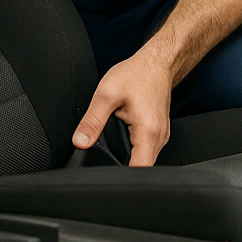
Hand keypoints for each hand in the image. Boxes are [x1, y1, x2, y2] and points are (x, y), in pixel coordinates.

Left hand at [72, 48, 173, 166]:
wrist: (155, 64)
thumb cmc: (136, 74)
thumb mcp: (106, 94)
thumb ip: (92, 121)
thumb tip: (80, 142)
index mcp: (148, 131)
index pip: (138, 170)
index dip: (121, 177)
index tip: (105, 174)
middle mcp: (159, 138)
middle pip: (141, 168)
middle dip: (121, 169)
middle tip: (103, 160)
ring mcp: (161, 137)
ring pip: (144, 160)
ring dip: (127, 159)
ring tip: (112, 149)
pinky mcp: (158, 133)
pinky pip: (145, 150)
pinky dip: (133, 150)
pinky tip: (122, 141)